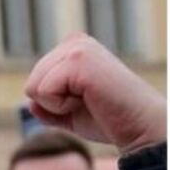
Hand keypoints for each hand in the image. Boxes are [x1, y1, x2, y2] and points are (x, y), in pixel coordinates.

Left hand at [24, 34, 166, 153]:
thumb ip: (49, 107)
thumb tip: (29, 102)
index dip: (55, 104)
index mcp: (74, 48)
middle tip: (90, 104)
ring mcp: (77, 47)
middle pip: (32, 83)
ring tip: (90, 101)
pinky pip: (44, 91)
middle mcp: (75, 41)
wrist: (140, 128)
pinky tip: (89, 100)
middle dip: (55, 104)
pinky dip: (62, 106)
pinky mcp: (78, 58)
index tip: (87, 104)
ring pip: (35, 86)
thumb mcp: (72, 114)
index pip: (36, 81)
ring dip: (59, 105)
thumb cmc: (112, 121)